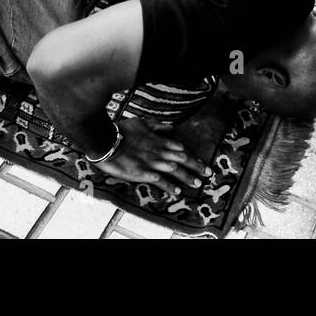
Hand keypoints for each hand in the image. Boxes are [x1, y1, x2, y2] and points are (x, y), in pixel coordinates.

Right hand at [94, 118, 209, 196]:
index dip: (192, 156)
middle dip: (196, 166)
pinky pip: (159, 181)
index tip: (202, 162)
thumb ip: (157, 126)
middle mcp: (158, 151)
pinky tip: (178, 192)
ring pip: (174, 170)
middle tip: (208, 174)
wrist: (106, 141)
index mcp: (158, 139)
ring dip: (187, 177)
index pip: (180, 148)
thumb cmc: (122, 131)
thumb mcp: (141, 123)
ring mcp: (151, 163)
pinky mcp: (142, 173)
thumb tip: (171, 127)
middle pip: (182, 158)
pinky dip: (170, 186)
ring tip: (197, 184)